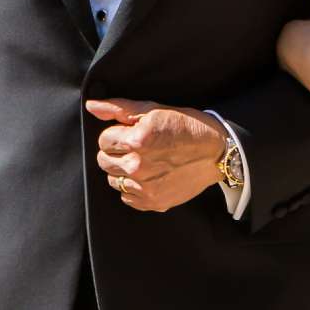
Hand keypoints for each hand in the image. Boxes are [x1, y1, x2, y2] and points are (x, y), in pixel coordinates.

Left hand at [87, 97, 226, 212]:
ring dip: (122, 171)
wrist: (216, 153)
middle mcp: (137, 166)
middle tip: (137, 147)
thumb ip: (119, 109)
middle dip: (116, 152)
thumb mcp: (154, 110)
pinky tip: (149, 176)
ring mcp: (145, 188)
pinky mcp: (153, 202)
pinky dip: (134, 188)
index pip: (103, 140)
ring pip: (113, 180)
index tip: (130, 134)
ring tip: (144, 161)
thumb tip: (92, 106)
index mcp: (136, 141)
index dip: (116, 134)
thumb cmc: (187, 127)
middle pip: (104, 161)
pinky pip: (127, 198)